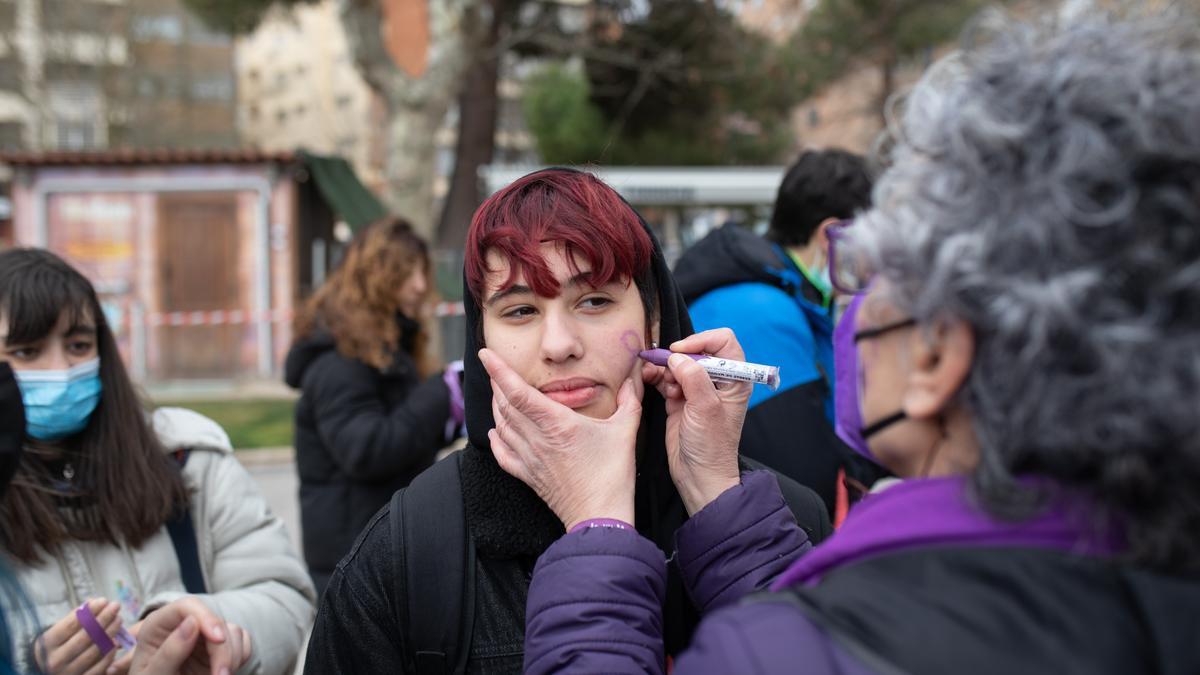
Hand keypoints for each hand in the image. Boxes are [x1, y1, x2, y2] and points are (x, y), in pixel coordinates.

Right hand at [34, 598, 122, 674]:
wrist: (46, 670)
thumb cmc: (57, 645)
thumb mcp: (58, 631)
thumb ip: (76, 618)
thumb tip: (96, 602)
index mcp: (48, 643)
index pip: (71, 624)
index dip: (90, 611)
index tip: (104, 600)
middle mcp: (55, 660)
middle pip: (85, 637)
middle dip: (103, 619)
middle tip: (116, 606)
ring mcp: (67, 673)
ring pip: (93, 651)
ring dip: (109, 633)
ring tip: (118, 619)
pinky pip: (98, 668)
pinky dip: (109, 653)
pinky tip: (116, 641)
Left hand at [124, 597, 250, 674]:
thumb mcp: (152, 674)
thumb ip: (169, 652)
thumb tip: (191, 623)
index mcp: (158, 626)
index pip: (187, 606)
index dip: (206, 617)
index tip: (218, 639)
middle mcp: (183, 625)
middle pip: (215, 621)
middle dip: (223, 649)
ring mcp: (203, 636)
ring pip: (233, 631)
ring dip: (233, 656)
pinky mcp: (220, 647)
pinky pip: (243, 641)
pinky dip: (240, 657)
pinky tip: (225, 672)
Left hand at [480, 348, 639, 530]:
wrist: (599, 515)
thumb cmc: (613, 474)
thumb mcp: (625, 431)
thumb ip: (629, 401)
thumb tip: (633, 378)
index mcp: (556, 423)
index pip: (518, 391)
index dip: (499, 371)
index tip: (485, 354)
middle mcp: (537, 438)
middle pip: (505, 405)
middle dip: (497, 384)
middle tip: (495, 369)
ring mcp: (530, 458)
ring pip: (501, 426)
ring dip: (497, 407)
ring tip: (498, 394)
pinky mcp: (529, 476)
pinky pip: (503, 454)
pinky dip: (496, 440)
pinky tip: (495, 432)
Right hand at [642, 329, 747, 514]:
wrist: (698, 476)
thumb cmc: (711, 446)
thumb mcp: (706, 408)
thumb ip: (693, 378)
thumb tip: (677, 357)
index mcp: (735, 379)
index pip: (723, 341)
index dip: (702, 340)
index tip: (681, 351)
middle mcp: (717, 381)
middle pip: (696, 350)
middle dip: (678, 356)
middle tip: (666, 369)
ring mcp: (697, 389)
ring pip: (678, 363)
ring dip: (665, 367)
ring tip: (660, 381)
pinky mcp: (679, 399)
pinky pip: (666, 378)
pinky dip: (657, 376)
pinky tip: (651, 380)